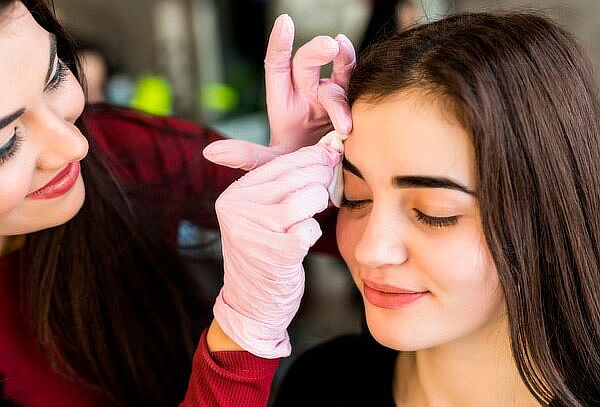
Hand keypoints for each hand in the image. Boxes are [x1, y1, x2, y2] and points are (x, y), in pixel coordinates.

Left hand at [203, 14, 354, 169]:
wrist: (323, 182)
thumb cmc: (294, 167)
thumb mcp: (271, 163)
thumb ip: (247, 157)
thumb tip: (210, 152)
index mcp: (284, 102)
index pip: (278, 66)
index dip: (279, 44)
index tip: (284, 22)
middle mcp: (306, 93)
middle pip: (307, 62)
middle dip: (316, 50)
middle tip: (330, 45)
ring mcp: (329, 97)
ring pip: (337, 72)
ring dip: (344, 63)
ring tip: (347, 59)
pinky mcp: (352, 105)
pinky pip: (356, 86)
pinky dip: (359, 78)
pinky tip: (363, 82)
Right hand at [212, 143, 341, 357]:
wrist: (251, 306)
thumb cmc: (264, 255)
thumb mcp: (260, 216)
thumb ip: (282, 184)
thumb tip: (326, 150)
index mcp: (234, 195)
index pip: (280, 164)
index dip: (311, 158)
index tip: (330, 155)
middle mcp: (238, 209)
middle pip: (297, 178)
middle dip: (321, 178)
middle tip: (329, 183)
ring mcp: (255, 231)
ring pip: (307, 198)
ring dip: (319, 204)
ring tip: (315, 213)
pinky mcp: (276, 253)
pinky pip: (310, 228)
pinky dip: (313, 233)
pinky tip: (305, 239)